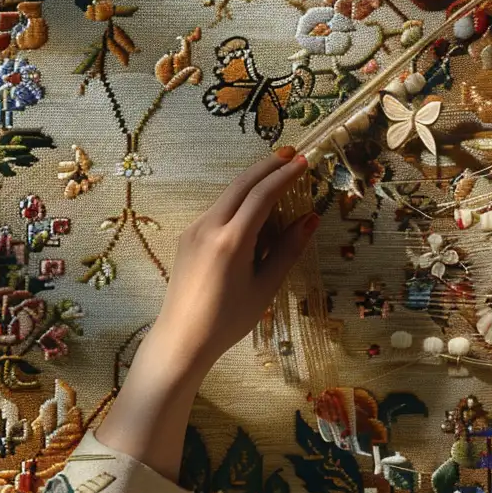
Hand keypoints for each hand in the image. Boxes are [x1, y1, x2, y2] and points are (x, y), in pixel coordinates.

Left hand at [148, 153, 316, 381]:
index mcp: (231, 241)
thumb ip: (287, 250)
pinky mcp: (187, 238)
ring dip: (252, 181)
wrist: (181, 339)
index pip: (262, 195)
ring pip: (227, 195)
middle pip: (241, 185)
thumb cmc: (227, 321)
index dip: (285, 176)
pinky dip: (238, 200)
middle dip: (267, 166)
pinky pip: (217, 210)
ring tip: (276, 172)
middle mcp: (208, 228)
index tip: (304, 162)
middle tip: (292, 154)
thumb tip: (310, 218)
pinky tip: (252, 206)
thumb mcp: (264, 288)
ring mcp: (194, 230)